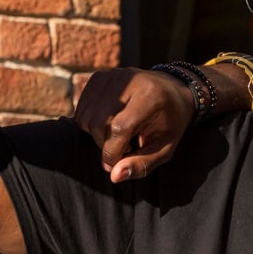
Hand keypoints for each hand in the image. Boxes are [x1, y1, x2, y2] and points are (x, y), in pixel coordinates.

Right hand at [72, 67, 194, 183]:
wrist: (171, 90)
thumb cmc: (169, 124)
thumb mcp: (165, 148)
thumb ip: (142, 164)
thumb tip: (114, 177)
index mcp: (150, 96)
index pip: (119, 127)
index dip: (113, 152)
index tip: (115, 164)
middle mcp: (128, 80)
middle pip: (99, 124)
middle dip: (105, 146)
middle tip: (123, 148)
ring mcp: (111, 76)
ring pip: (86, 118)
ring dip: (97, 136)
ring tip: (118, 136)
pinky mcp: (98, 77)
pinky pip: (81, 110)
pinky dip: (90, 125)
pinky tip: (108, 124)